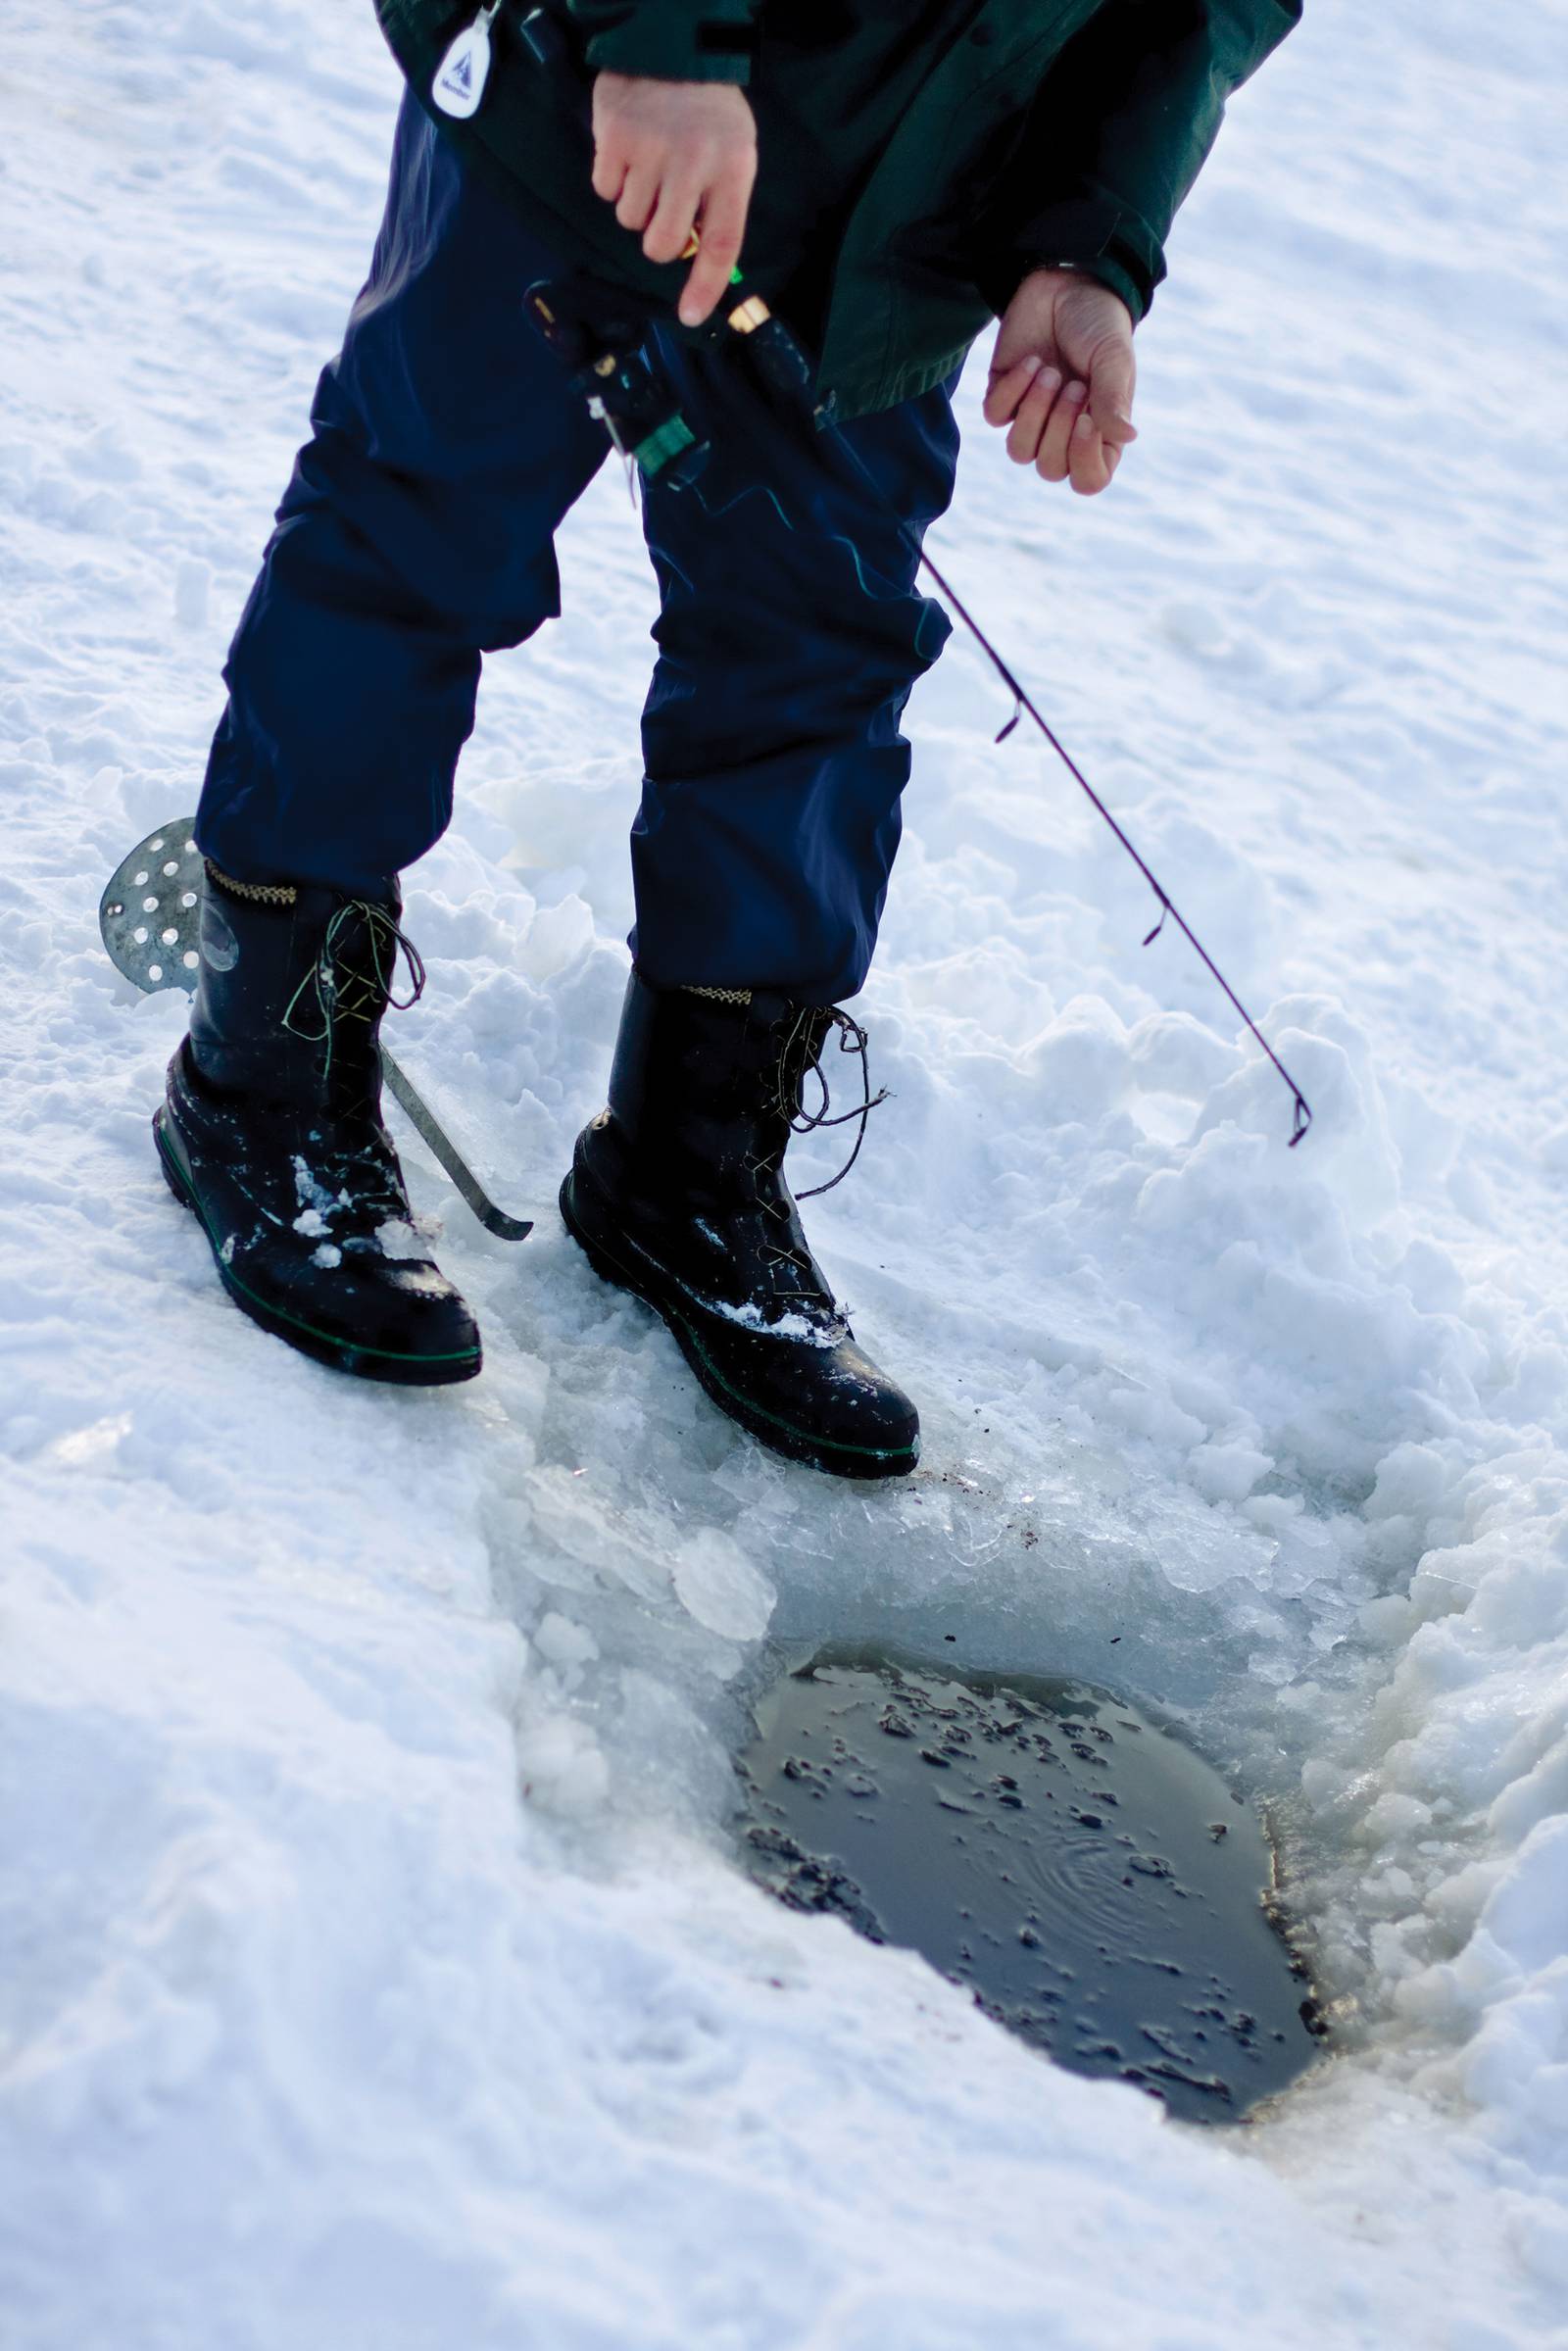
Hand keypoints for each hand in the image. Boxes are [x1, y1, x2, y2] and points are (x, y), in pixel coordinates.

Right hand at [591, 73, 756, 326]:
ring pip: (629, 220)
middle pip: (662, 244)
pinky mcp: (615, 138)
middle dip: (658, 240)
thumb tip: (698, 265)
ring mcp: (651, 150)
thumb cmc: (708, 115)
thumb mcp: (733, 155)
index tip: (691, 316)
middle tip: (663, 210)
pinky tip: (628, 152)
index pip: (721, 244)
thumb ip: (719, 208)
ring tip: (649, 167)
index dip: (704, 286)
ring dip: (635, 205)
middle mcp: (693, 162)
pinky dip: (612, 180)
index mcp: (732, 170)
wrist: (671, 50)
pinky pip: (604, 190)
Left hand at [983, 269, 1137, 495]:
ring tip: (1050, 373)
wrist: (1067, 284)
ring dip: (1034, 412)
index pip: (1089, 481)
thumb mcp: (1112, 358)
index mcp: (1100, 433)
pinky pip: (996, 416)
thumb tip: (1128, 437)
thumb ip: (1114, 398)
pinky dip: (1013, 389)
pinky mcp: (1004, 396)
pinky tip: (1032, 361)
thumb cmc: (1098, 325)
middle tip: (1075, 384)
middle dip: (1059, 427)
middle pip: (1050, 469)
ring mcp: (1032, 418)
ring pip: (1019, 451)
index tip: (1088, 421)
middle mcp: (1064, 433)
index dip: (1084, 461)